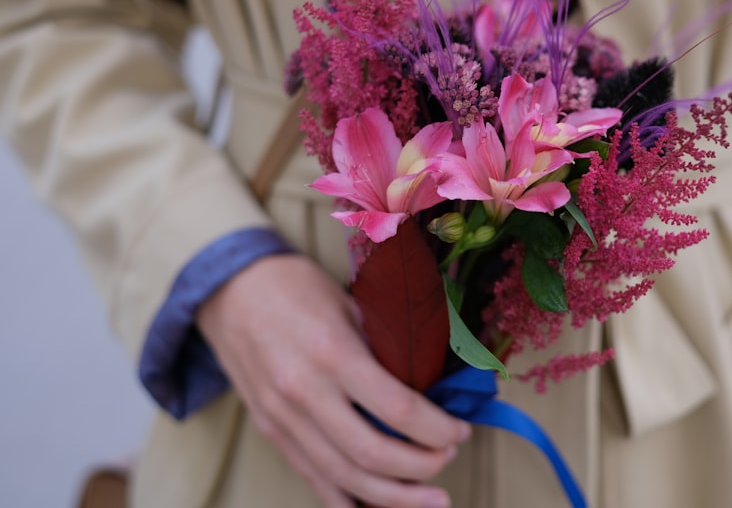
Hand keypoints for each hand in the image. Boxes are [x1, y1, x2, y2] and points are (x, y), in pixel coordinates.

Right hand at [197, 253, 469, 507]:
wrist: (229, 289)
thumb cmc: (297, 287)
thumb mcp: (350, 303)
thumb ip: (385, 346)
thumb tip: (431, 384)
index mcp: (332, 353)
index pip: (396, 408)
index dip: (436, 428)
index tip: (460, 430)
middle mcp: (304, 392)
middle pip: (370, 453)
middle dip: (420, 467)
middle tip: (448, 459)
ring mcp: (282, 417)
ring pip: (342, 477)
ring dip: (392, 496)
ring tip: (429, 499)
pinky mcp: (271, 431)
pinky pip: (312, 477)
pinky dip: (347, 500)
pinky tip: (378, 506)